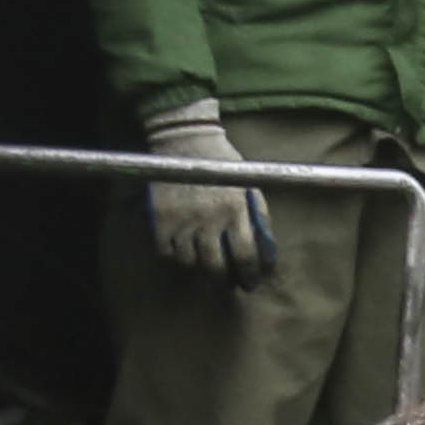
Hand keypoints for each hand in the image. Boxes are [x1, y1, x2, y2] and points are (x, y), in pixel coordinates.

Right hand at [143, 96, 275, 288]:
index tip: (250, 282)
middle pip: (215, 267)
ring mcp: (182, 220)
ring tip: (205, 266)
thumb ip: (257, 219)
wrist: (185, 141)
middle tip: (228, 284)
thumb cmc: (223, 165)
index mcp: (236, 211)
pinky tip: (183, 253)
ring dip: (199, 269)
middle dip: (224, 282)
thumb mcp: (250, 188)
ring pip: (189, 263)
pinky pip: (165, 252)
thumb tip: (264, 252)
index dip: (250, 275)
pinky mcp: (160, 218)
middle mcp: (208, 219)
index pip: (246, 256)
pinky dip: (174, 258)